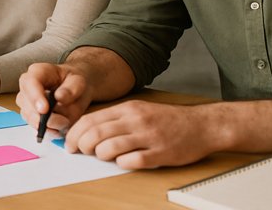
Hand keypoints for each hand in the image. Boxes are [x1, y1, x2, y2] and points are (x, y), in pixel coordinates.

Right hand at [16, 62, 91, 135]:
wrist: (75, 89)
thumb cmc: (74, 82)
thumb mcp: (79, 82)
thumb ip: (71, 89)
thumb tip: (59, 97)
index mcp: (37, 72)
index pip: (30, 83)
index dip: (35, 97)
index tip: (44, 109)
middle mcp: (27, 87)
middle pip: (27, 104)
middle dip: (43, 116)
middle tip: (63, 121)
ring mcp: (27, 102)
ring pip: (29, 117)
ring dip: (47, 124)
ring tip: (64, 123)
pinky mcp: (31, 115)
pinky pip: (35, 127)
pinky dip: (47, 130)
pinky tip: (59, 130)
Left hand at [65, 100, 216, 168]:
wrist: (202, 125)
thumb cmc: (167, 120)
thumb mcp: (139, 110)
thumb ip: (115, 119)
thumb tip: (87, 129)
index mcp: (128, 109)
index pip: (91, 119)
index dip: (75, 133)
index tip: (69, 143)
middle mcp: (136, 120)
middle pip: (96, 133)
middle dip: (82, 145)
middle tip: (79, 152)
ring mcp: (148, 137)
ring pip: (110, 147)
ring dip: (100, 155)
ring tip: (102, 156)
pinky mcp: (160, 153)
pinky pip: (133, 161)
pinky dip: (122, 163)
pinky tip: (124, 161)